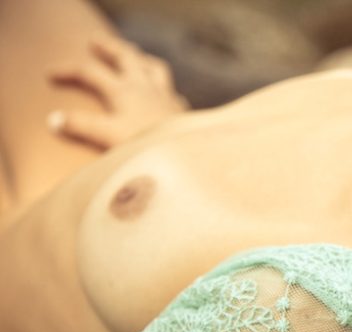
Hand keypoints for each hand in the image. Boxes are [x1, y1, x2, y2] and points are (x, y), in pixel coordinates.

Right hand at [47, 34, 188, 148]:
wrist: (189, 157)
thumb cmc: (148, 148)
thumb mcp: (108, 137)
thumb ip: (82, 127)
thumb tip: (54, 120)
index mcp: (124, 91)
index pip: (89, 72)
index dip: (68, 71)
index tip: (50, 75)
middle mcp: (147, 88)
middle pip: (126, 56)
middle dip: (108, 48)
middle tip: (96, 41)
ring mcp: (167, 98)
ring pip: (154, 68)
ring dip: (141, 60)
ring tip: (135, 59)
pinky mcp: (183, 112)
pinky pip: (173, 92)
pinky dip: (164, 89)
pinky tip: (165, 96)